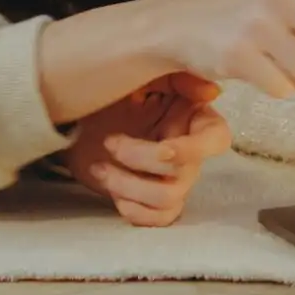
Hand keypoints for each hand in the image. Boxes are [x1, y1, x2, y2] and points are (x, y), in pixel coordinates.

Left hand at [61, 73, 232, 227]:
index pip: (216, 138)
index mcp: (192, 118)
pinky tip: (115, 195)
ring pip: (169, 199)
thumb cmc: (113, 92)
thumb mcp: (142, 76)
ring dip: (130, 186)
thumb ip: (177, 79)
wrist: (77, 118)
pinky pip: (159, 218)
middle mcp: (189, 151)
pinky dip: (136, 211)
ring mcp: (172, 178)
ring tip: (100, 168)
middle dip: (141, 160)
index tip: (163, 149)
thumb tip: (212, 93)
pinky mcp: (152, 199)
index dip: (194, 150)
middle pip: (185, 172)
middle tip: (109, 142)